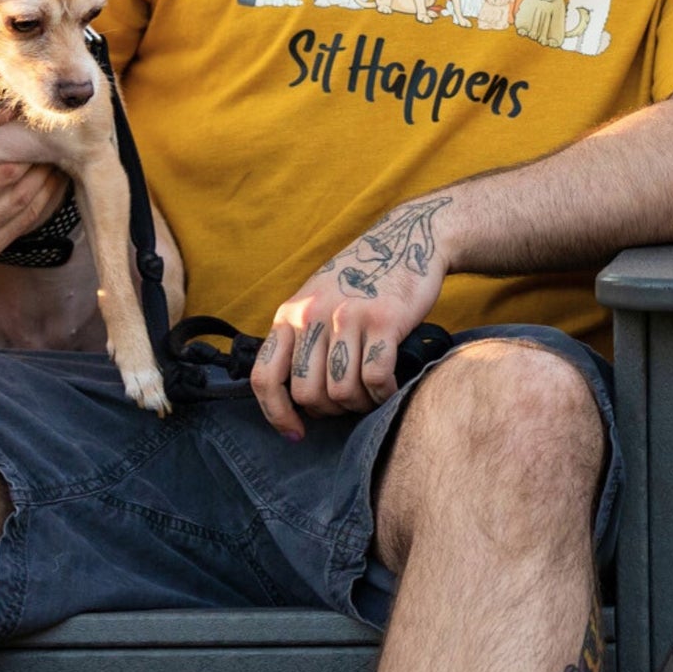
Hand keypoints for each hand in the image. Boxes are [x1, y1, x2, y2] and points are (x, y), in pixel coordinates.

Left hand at [250, 195, 453, 439]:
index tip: (296, 432)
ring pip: (341, 391)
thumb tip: (295, 396)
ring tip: (371, 395)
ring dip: (360, 405)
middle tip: (348, 404)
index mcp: (290, 314)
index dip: (276, 414)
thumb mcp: (317, 299)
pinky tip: (391, 388)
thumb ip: (302, 338)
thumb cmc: (363, 278)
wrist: (408, 239)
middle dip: (330, 411)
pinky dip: (384, 394)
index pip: (264, 377)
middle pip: (308, 393)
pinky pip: (376, 378)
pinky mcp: (384, 319)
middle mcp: (313, 315)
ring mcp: (348, 316)